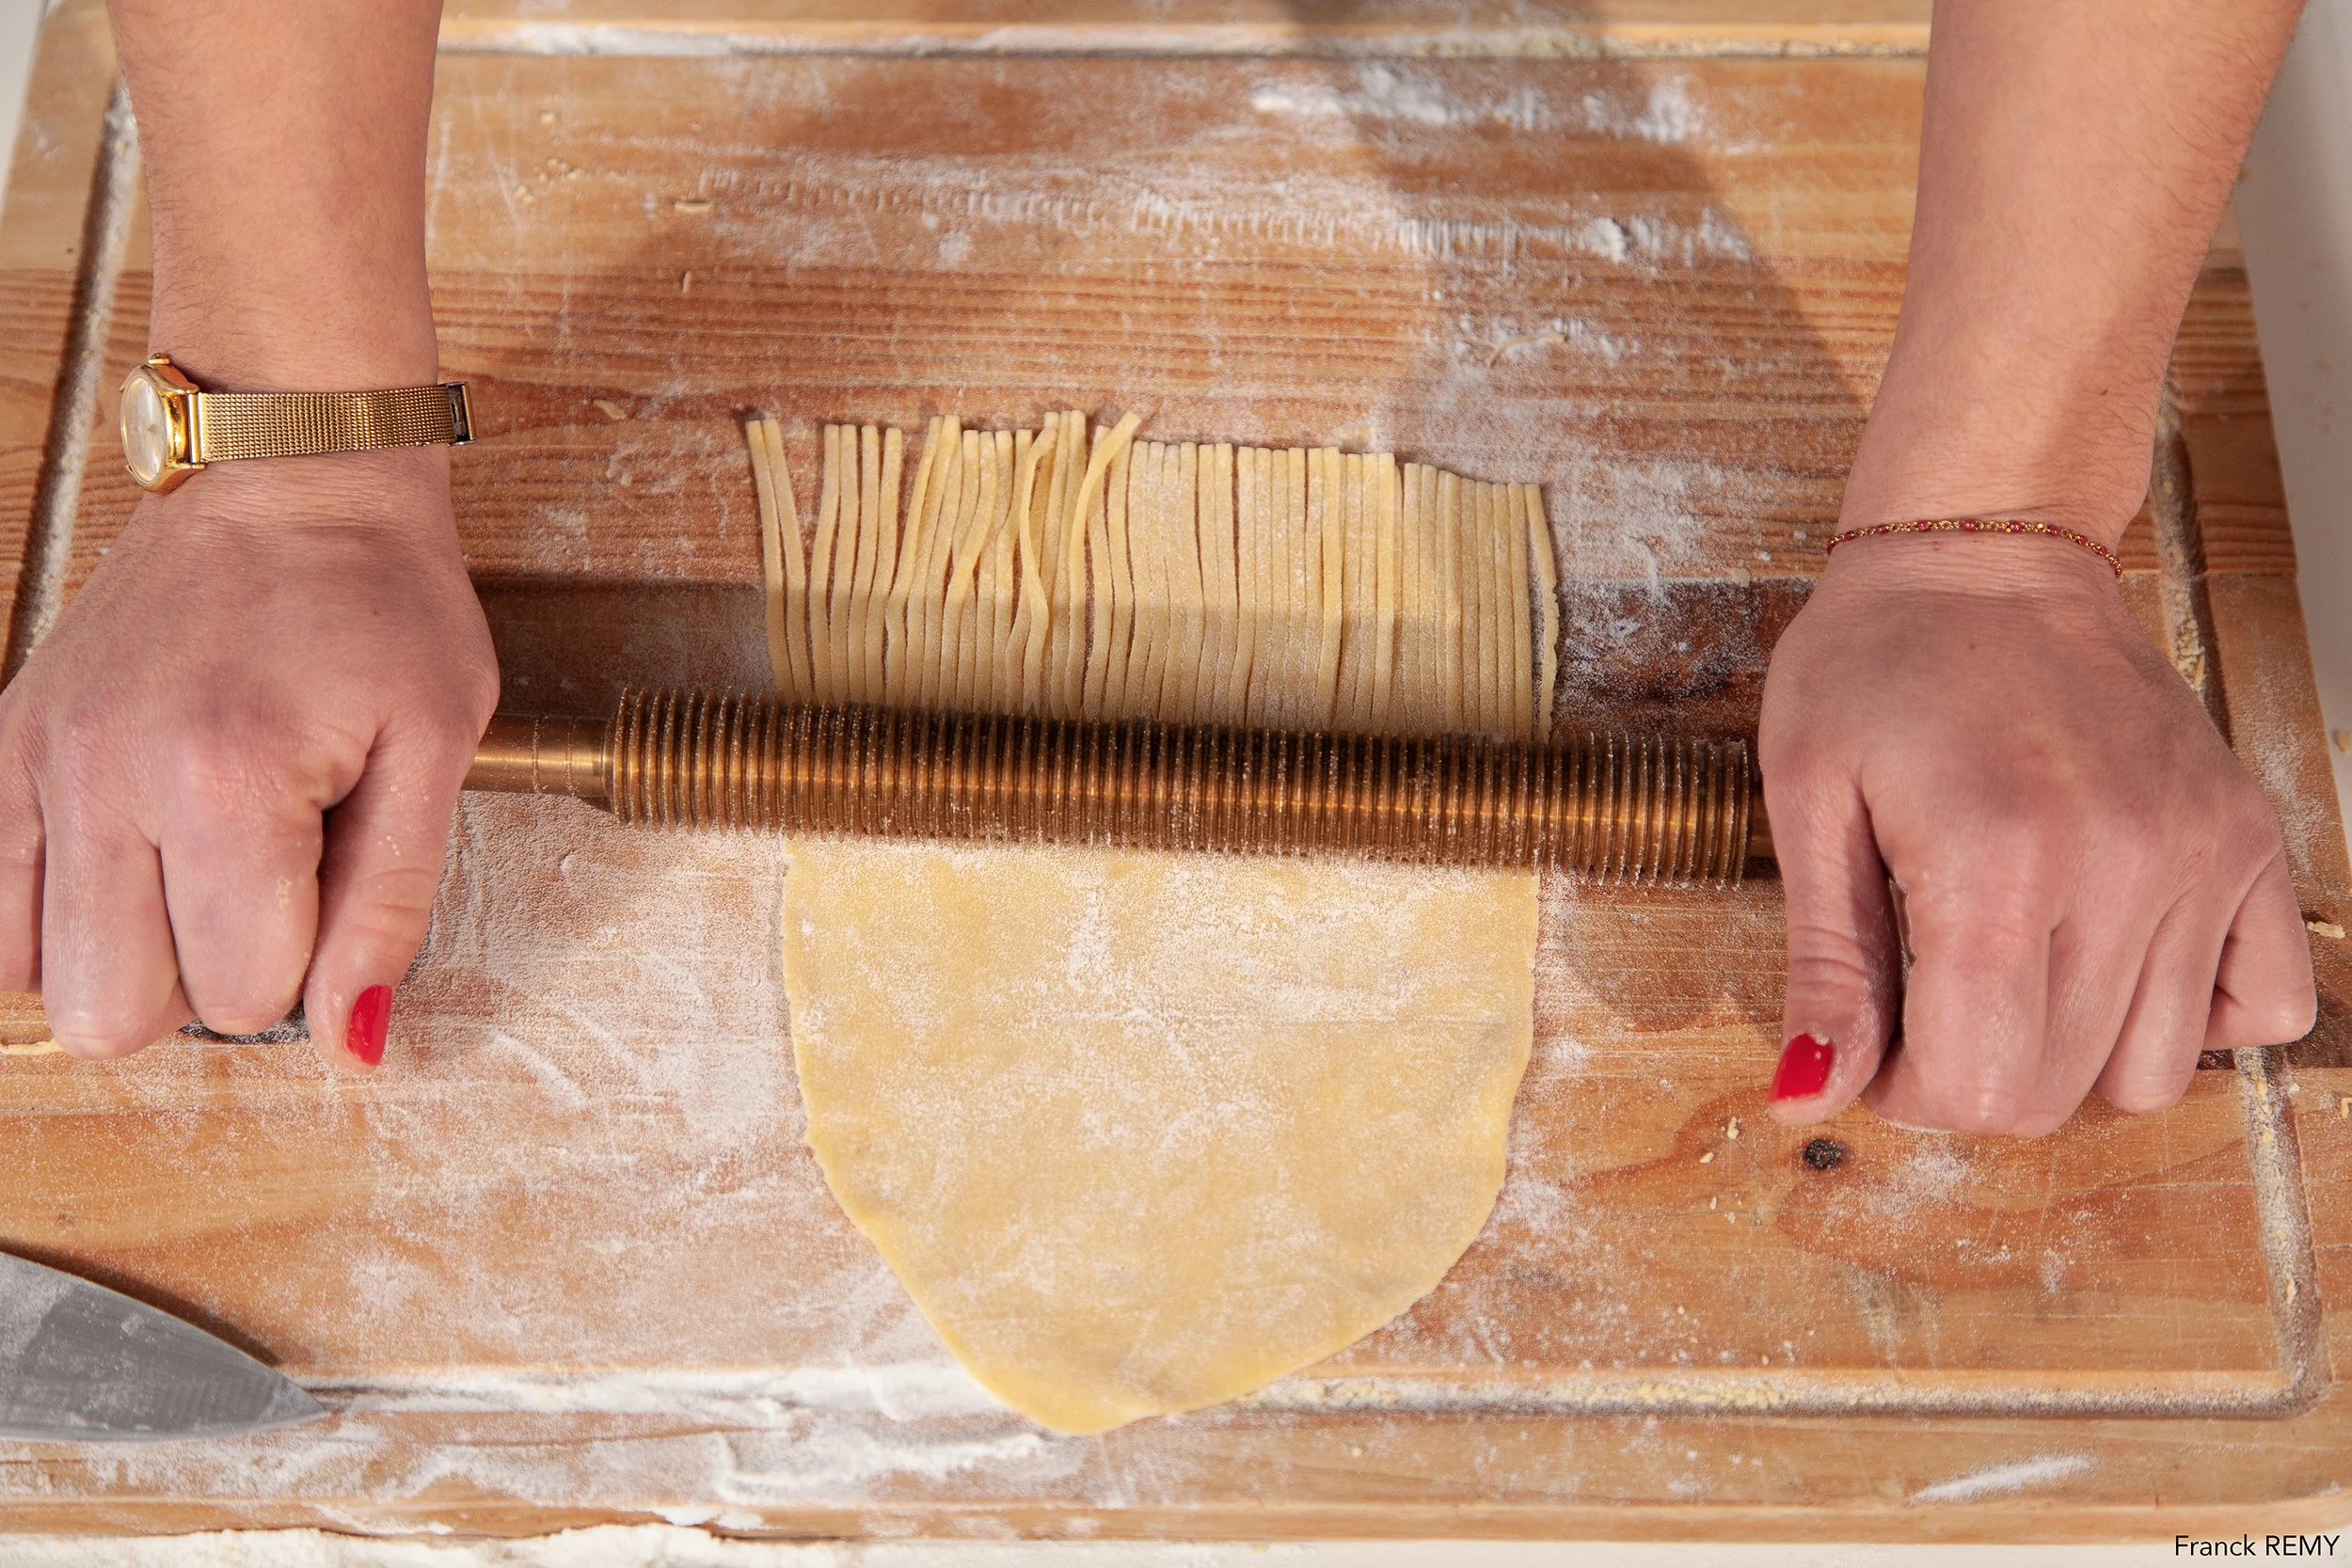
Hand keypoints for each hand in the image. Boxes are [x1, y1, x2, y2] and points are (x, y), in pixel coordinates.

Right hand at [0, 450, 496, 1068]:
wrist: (291, 471)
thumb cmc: (385, 602)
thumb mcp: (440, 749)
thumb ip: (391, 904)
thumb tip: (351, 1038)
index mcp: (229, 781)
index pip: (240, 995)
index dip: (305, 972)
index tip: (334, 889)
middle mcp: (108, 776)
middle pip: (114, 1013)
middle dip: (204, 988)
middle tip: (266, 899)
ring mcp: (41, 758)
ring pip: (40, 978)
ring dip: (130, 959)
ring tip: (202, 877)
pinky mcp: (7, 739)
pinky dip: (58, 921)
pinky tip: (134, 870)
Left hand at [1758, 536, 2314, 1133]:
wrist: (1985, 552)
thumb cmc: (1875, 660)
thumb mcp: (1806, 801)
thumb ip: (1824, 964)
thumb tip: (1809, 1097)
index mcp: (1995, 862)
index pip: (1978, 1085)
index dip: (1905, 1092)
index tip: (1875, 1038)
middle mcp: (2121, 866)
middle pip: (2055, 1092)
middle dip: (1971, 1076)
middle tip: (1924, 998)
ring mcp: (2202, 855)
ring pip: (2156, 1072)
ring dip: (2069, 1054)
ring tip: (2008, 967)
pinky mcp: (2248, 840)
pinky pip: (2264, 1006)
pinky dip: (2190, 1016)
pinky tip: (2108, 955)